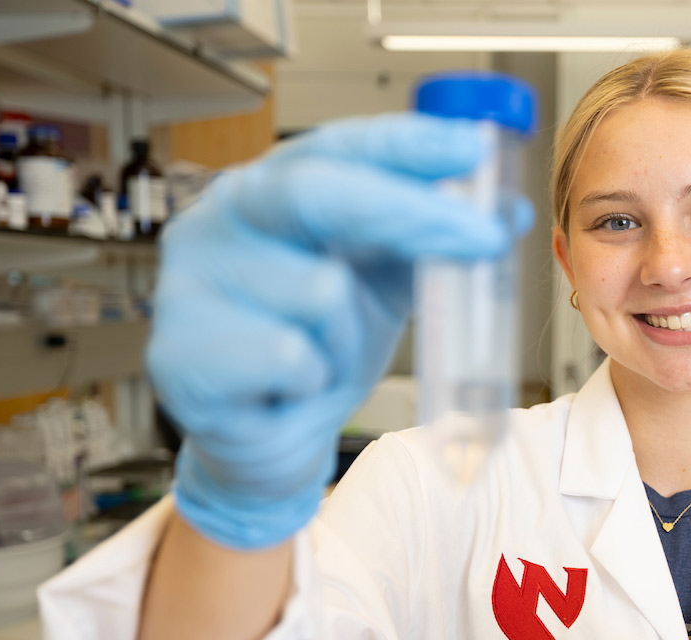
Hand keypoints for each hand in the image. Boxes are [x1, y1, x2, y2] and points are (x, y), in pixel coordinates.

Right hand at [148, 114, 523, 549]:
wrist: (267, 442)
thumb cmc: (318, 352)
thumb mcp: (384, 286)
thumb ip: (434, 244)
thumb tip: (509, 211)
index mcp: (269, 191)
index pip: (337, 147)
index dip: (407, 145)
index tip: (473, 149)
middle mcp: (220, 221)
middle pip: (317, 193)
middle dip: (411, 214)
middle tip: (483, 237)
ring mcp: (188, 284)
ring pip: (318, 292)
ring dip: (349, 338)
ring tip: (326, 360)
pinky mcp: (181, 355)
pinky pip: (289, 357)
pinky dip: (314, 381)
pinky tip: (289, 390)